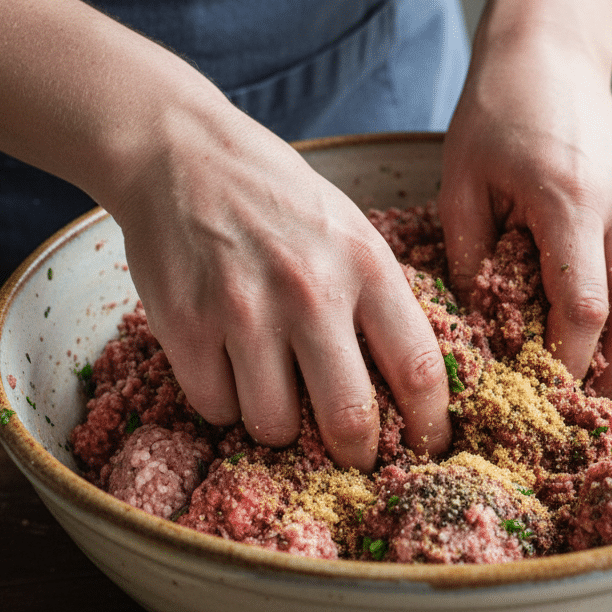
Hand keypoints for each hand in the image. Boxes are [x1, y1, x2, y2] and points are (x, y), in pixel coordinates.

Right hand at [112, 105, 450, 470]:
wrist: (181, 155)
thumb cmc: (279, 200)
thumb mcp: (352, 231)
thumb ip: (380, 300)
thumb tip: (410, 387)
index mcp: (366, 266)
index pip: (419, 369)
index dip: (430, 425)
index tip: (428, 447)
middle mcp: (310, 292)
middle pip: (349, 418)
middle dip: (358, 454)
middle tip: (354, 457)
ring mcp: (243, 311)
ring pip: (275, 425)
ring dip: (281, 427)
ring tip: (277, 394)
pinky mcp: (185, 326)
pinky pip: (216, 408)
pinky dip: (226, 404)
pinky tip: (228, 369)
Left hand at [439, 27, 611, 396]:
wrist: (552, 55)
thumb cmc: (497, 114)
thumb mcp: (461, 183)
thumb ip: (470, 258)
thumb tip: (484, 327)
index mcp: (569, 200)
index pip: (585, 310)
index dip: (569, 363)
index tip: (543, 390)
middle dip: (611, 376)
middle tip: (575, 401)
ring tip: (603, 379)